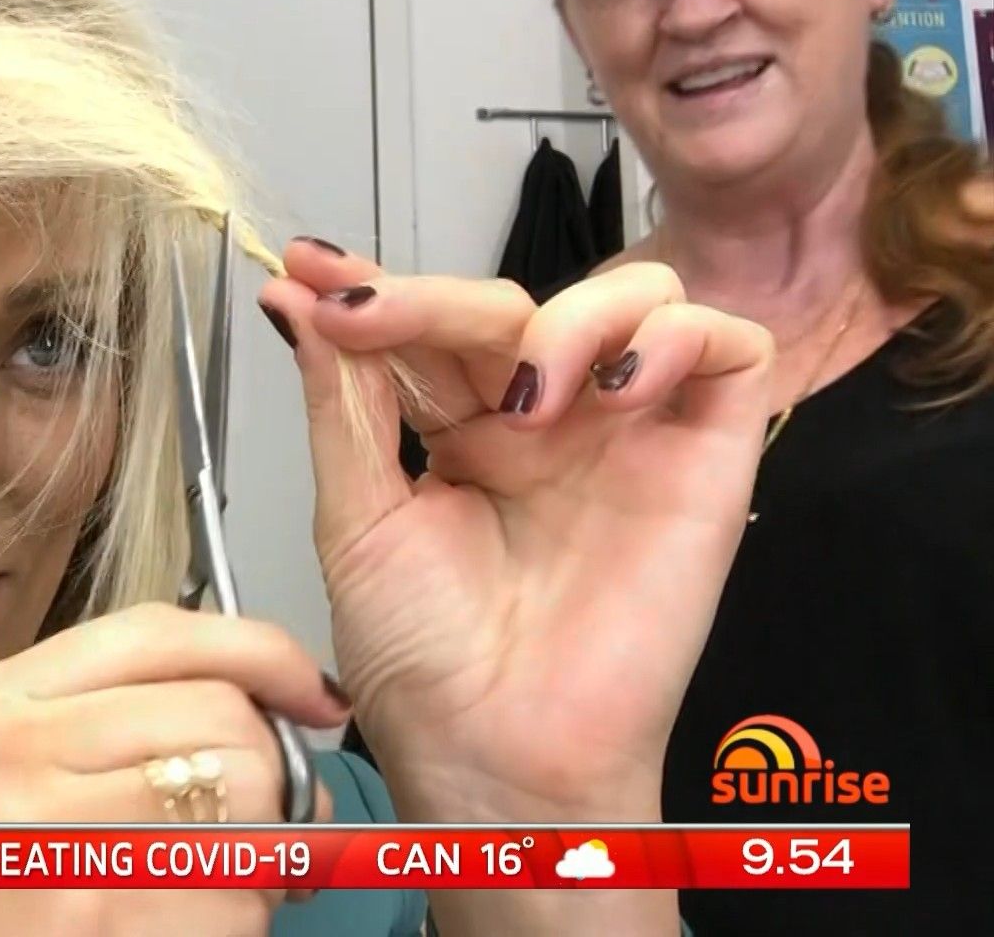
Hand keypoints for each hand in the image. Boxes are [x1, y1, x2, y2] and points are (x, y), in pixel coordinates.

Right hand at [0, 604, 345, 936]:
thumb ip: (94, 728)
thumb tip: (260, 717)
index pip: (155, 632)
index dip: (259, 652)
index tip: (307, 692)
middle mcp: (4, 752)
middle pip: (219, 716)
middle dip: (267, 777)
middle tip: (259, 829)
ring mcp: (46, 836)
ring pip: (244, 807)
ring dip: (258, 861)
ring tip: (211, 891)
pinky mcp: (90, 913)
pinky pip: (232, 900)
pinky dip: (238, 922)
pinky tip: (183, 931)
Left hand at [260, 247, 772, 932]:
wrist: (499, 756)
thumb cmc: (424, 665)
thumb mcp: (357, 521)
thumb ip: (344, 405)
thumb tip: (298, 304)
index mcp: (457, 433)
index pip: (430, 328)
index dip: (375, 288)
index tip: (308, 267)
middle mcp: (545, 421)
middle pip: (512, 303)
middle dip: (436, 299)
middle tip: (372, 316)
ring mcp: (626, 432)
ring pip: (630, 295)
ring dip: (567, 316)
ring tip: (525, 397)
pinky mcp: (707, 455)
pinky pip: (725, 345)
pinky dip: (671, 336)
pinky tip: (612, 389)